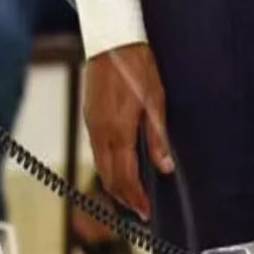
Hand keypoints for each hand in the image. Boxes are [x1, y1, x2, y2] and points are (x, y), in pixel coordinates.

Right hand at [84, 43, 174, 219]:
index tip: (144, 210)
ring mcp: (92, 122)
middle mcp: (100, 130)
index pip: (125, 173)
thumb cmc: (136, 68)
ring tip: (127, 194)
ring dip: (112, 181)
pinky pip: (95, 148)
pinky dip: (105, 164)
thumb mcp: (155, 101)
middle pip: (107, 173)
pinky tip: (115, 166)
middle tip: (137, 209)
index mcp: (118, 129)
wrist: (110, 43)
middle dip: (122, 195)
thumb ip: (157, 136)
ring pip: (98, 162)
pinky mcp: (88, 115)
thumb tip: (164, 166)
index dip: (135, 195)